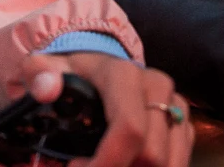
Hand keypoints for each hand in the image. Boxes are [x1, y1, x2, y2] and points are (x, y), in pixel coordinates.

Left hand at [16, 52, 191, 166]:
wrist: (93, 65)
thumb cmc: (67, 72)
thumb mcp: (43, 68)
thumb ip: (40, 76)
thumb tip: (47, 90)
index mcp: (124, 74)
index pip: (130, 129)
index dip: (108, 161)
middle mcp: (157, 86)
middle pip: (153, 155)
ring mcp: (175, 104)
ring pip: (170, 163)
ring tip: (103, 164)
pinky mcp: (183, 123)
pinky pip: (178, 162)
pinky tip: (123, 164)